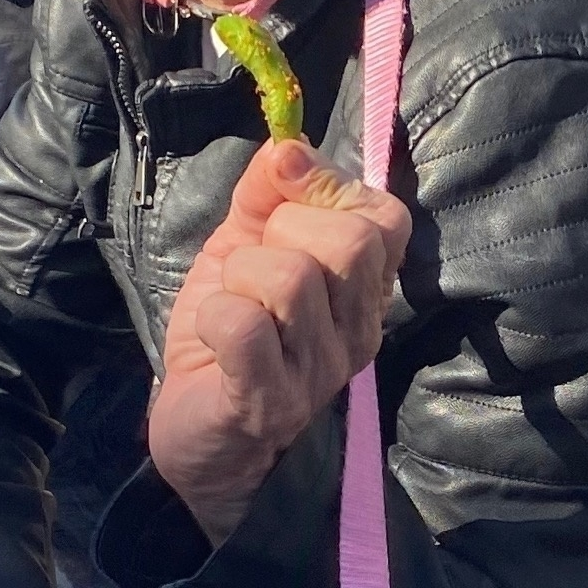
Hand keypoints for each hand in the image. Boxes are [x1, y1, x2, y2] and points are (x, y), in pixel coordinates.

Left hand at [149, 139, 410, 547]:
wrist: (201, 440)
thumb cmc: (230, 339)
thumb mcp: (244, 248)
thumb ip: (267, 193)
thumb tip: (286, 146)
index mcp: (363, 289)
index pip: (386, 217)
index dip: (327, 191)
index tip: (282, 208)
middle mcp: (358, 331)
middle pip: (348, 241)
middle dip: (280, 234)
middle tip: (253, 271)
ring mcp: (320, 372)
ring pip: (290, 278)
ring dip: (238, 280)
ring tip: (230, 308)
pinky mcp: (270, 402)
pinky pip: (245, 325)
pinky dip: (215, 318)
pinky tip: (214, 341)